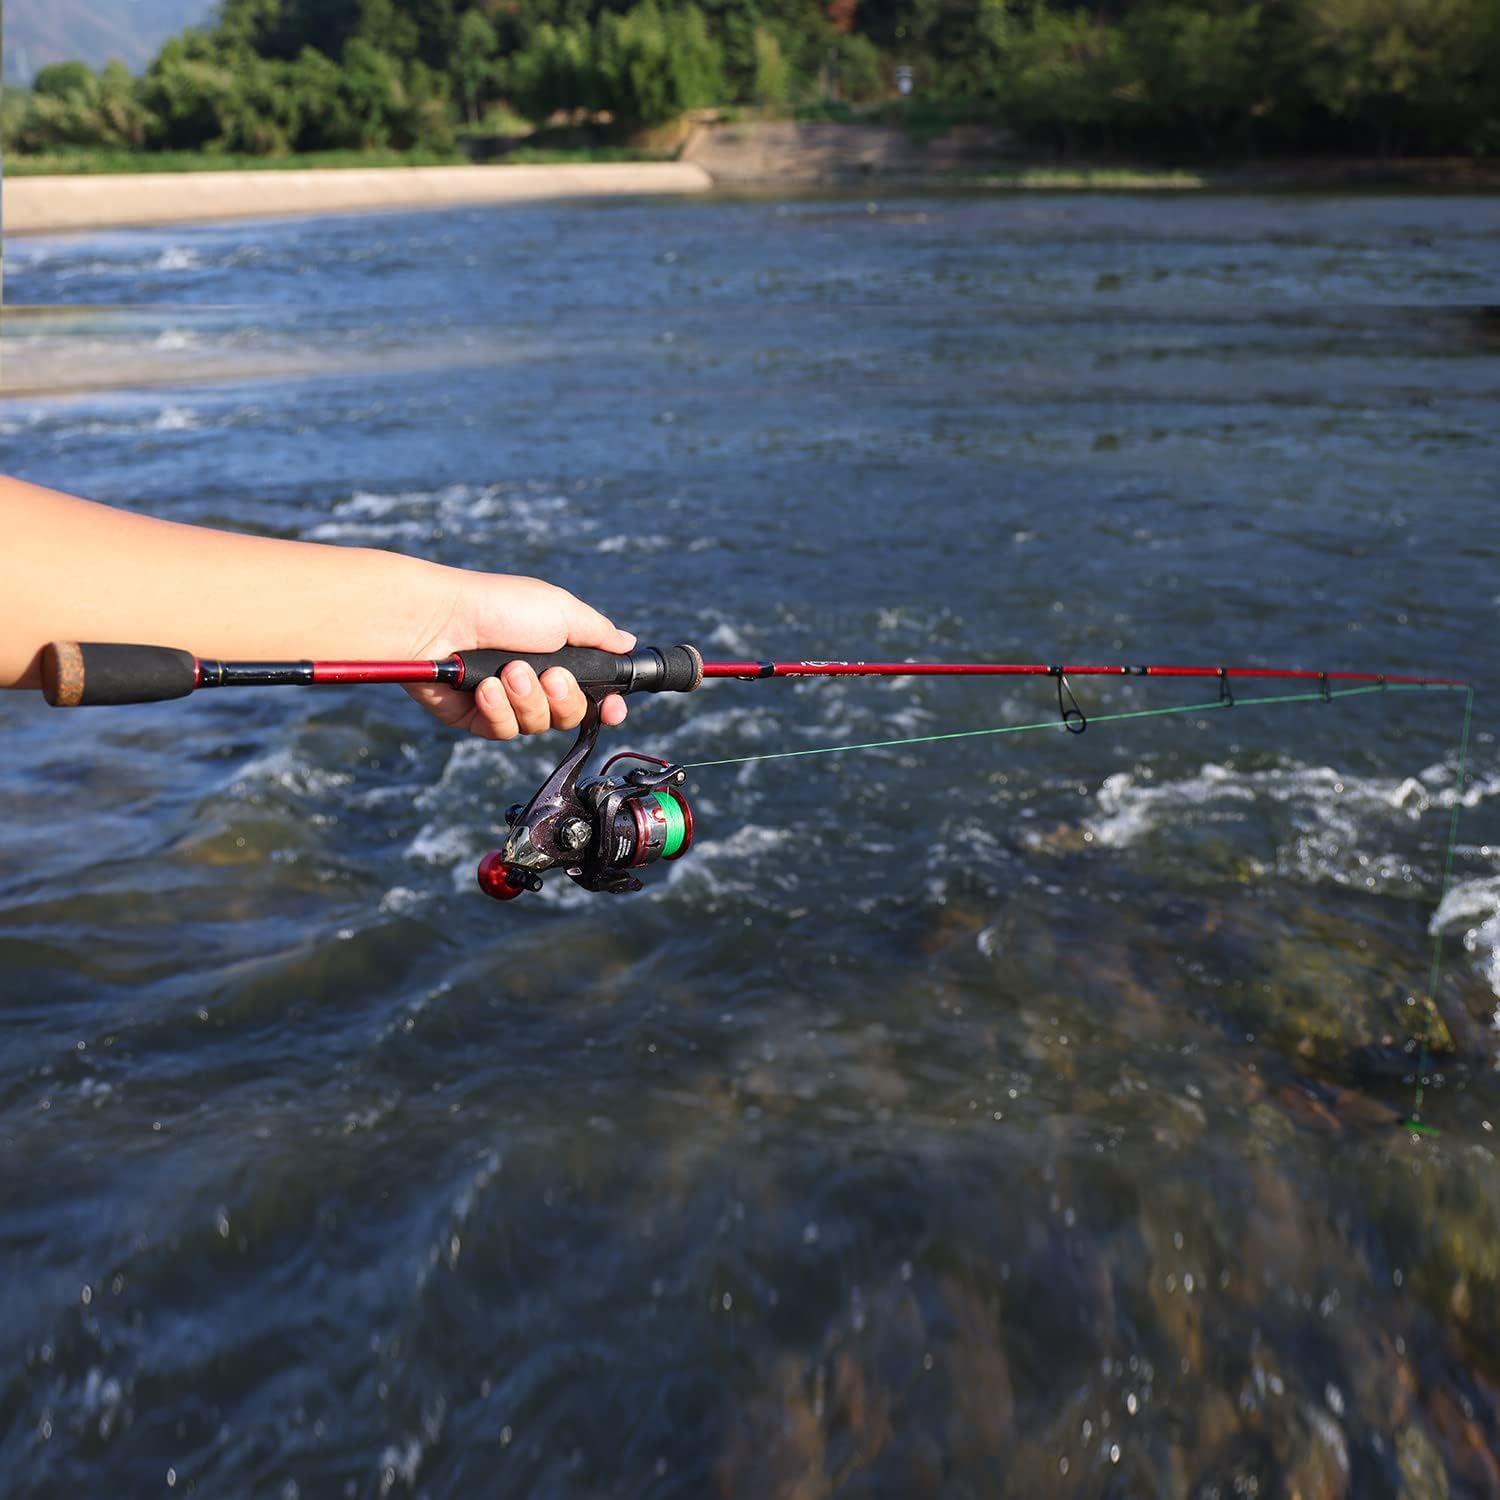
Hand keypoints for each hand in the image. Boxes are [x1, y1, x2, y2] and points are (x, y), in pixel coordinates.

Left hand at [403, 567, 633, 739]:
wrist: (442, 621)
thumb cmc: (500, 607)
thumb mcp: (562, 611)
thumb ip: (600, 634)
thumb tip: (628, 643)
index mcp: (560, 655)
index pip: (594, 693)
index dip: (606, 706)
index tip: (612, 709)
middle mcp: (535, 681)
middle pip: (570, 715)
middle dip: (563, 698)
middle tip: (548, 674)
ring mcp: (506, 701)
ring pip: (538, 726)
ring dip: (527, 699)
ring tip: (508, 672)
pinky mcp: (477, 717)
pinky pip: (503, 731)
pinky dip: (498, 709)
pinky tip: (485, 688)